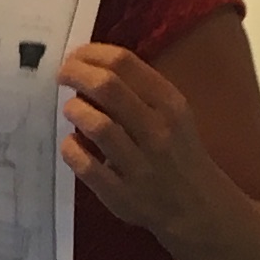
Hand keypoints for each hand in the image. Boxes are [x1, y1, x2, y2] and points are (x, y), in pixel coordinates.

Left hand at [57, 43, 230, 241]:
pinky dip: (72, 150)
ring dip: (75, 110)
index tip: (75, 57)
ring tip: (70, 109)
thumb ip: (139, 89)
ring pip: (98, 125)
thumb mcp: (173, 113)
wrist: (197, 206)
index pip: (124, 64)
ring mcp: (140, 165)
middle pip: (108, 87)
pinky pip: (87, 167)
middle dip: (76, 74)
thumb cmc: (177, 150)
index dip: (91, 54)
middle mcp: (158, 131)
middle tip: (62, 75)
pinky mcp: (122, 195)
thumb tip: (91, 65)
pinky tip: (71, 144)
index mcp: (170, 104)